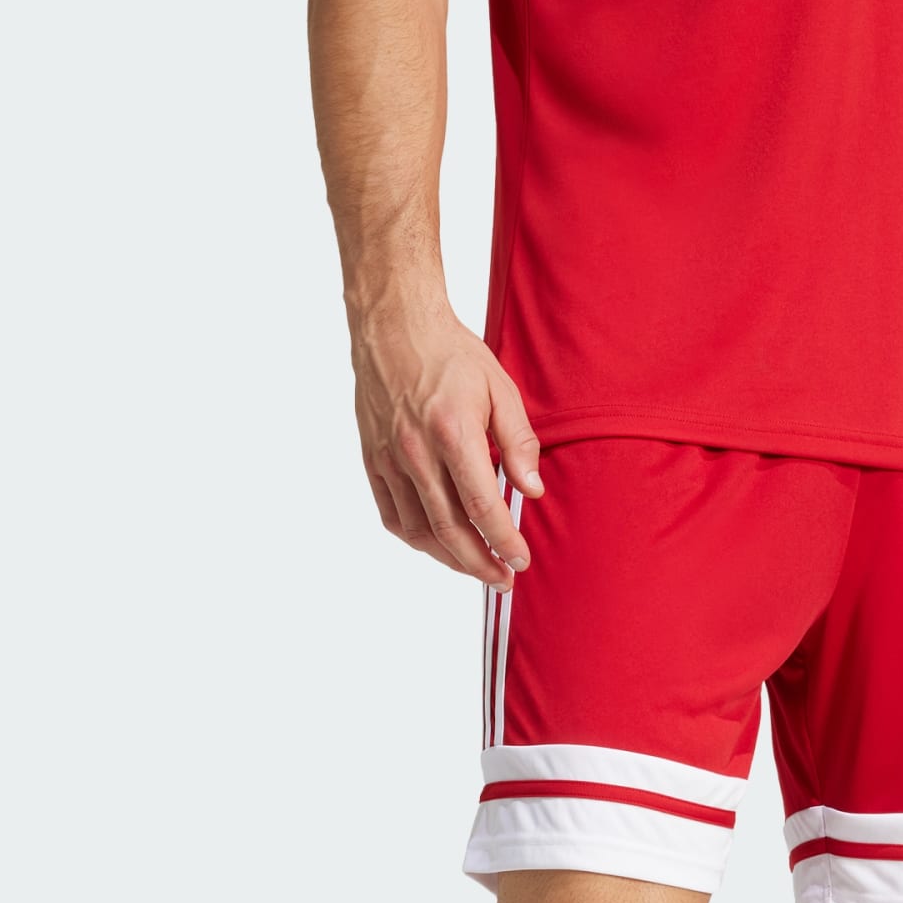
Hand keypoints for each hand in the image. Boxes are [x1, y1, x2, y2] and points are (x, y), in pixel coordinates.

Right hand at [347, 288, 543, 584]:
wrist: (393, 324)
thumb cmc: (450, 354)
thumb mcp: (500, 389)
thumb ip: (519, 443)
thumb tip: (531, 490)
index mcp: (452, 432)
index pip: (481, 506)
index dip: (503, 541)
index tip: (520, 559)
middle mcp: (416, 451)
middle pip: (449, 530)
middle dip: (480, 564)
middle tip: (503, 579)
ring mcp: (389, 458)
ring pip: (418, 530)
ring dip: (449, 559)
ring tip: (475, 568)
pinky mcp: (372, 459)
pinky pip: (392, 515)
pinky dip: (416, 539)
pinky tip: (438, 545)